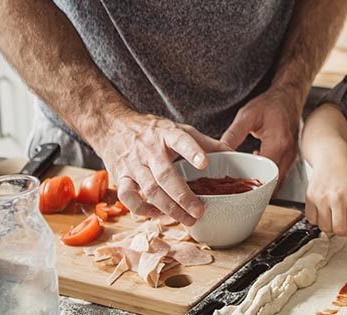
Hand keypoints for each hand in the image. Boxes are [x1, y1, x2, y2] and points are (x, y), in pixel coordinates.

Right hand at [90, 112, 227, 225]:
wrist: (114, 126)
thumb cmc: (152, 131)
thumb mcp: (179, 129)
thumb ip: (204, 143)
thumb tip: (232, 153)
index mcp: (167, 134)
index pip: (181, 140)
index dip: (192, 151)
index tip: (204, 164)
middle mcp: (149, 149)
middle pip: (165, 175)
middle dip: (183, 196)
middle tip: (199, 211)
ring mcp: (134, 164)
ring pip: (150, 189)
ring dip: (168, 208)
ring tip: (187, 219)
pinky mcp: (121, 176)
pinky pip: (128, 197)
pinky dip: (142, 209)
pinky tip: (157, 215)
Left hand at [219, 84, 302, 187]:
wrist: (289, 96)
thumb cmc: (271, 103)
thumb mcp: (247, 115)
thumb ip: (234, 134)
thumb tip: (220, 152)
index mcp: (278, 144)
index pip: (263, 173)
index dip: (248, 182)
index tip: (233, 185)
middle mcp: (288, 154)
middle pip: (271, 183)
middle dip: (254, 189)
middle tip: (236, 190)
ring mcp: (292, 157)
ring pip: (277, 182)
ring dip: (261, 184)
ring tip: (243, 183)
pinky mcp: (291, 157)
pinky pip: (279, 175)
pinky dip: (267, 177)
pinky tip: (254, 172)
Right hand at [304, 153, 346, 237]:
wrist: (332, 158)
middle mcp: (338, 198)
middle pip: (339, 231)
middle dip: (343, 230)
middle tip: (345, 221)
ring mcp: (322, 198)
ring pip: (325, 228)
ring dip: (330, 226)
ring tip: (334, 215)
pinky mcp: (310, 197)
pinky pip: (312, 220)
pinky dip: (318, 220)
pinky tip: (324, 210)